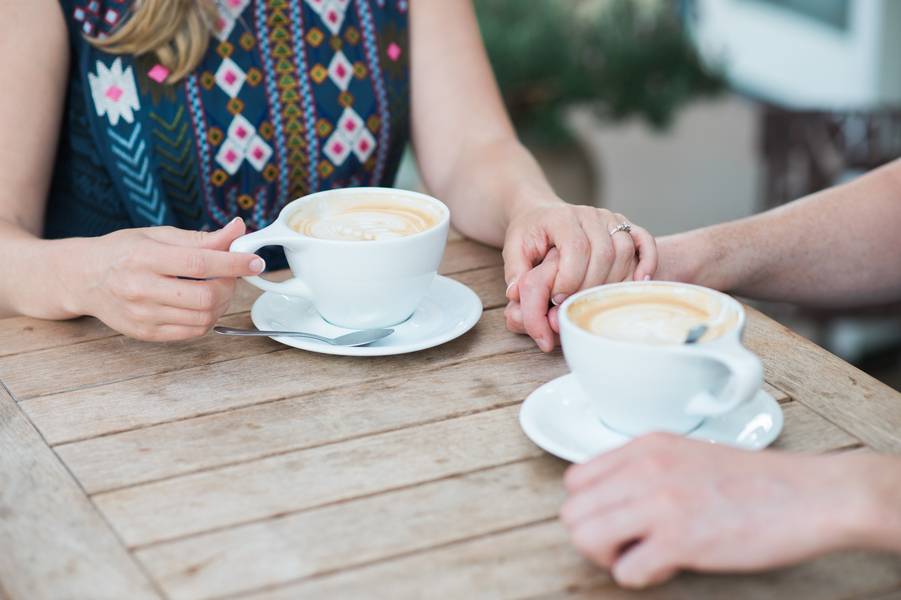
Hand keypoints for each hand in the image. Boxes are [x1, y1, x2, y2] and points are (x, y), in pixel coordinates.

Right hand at [73, 218, 263, 340]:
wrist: (83, 278)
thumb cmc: (122, 252)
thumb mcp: (158, 235)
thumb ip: (201, 237)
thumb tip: (238, 229)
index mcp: (143, 258)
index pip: (199, 263)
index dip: (234, 263)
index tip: (256, 260)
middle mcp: (140, 289)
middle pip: (205, 296)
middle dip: (230, 286)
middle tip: (231, 275)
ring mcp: (142, 316)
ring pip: (203, 318)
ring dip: (222, 304)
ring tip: (217, 288)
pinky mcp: (145, 334)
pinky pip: (192, 332)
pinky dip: (207, 319)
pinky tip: (202, 304)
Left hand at [502, 204, 656, 350]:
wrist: (541, 213)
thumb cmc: (528, 235)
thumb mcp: (513, 249)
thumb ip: (515, 272)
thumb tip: (517, 294)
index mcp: (562, 217)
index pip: (576, 248)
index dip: (569, 278)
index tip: (557, 299)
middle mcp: (590, 214)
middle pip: (604, 253)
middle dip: (590, 285)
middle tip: (575, 304)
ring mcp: (611, 218)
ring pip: (625, 250)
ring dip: (614, 280)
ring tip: (598, 301)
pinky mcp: (625, 226)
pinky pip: (645, 241)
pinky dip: (648, 261)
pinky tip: (641, 281)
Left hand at [560, 434, 900, 587]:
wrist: (808, 495)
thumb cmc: (754, 481)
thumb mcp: (687, 454)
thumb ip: (644, 469)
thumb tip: (610, 500)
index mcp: (644, 446)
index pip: (575, 479)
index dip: (590, 507)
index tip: (616, 520)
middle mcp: (645, 469)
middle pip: (572, 512)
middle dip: (593, 536)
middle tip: (625, 545)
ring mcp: (660, 503)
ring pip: (585, 538)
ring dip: (607, 557)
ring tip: (639, 556)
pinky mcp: (680, 540)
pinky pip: (625, 570)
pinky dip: (639, 577)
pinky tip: (666, 566)